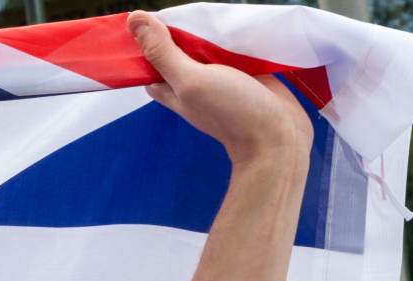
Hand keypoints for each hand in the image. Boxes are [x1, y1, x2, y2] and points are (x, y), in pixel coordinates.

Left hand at [128, 11, 310, 162]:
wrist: (278, 137)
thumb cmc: (231, 112)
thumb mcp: (190, 80)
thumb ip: (163, 54)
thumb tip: (135, 20)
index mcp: (171, 86)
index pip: (148, 58)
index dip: (146, 37)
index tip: (152, 16)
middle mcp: (192, 81)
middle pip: (179, 47)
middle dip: (182, 29)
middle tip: (192, 11)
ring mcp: (220, 77)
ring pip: (208, 47)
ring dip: (211, 32)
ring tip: (214, 14)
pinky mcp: (246, 73)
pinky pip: (236, 50)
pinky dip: (236, 38)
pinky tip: (239, 26)